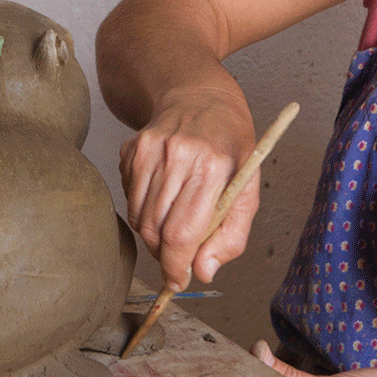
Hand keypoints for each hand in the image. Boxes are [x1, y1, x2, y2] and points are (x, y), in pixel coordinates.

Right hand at [117, 86, 257, 289]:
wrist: (200, 96)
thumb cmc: (230, 145)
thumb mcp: (248, 188)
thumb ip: (232, 235)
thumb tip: (204, 272)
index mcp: (210, 166)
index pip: (181, 232)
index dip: (177, 265)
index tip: (179, 280)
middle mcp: (175, 155)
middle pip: (154, 230)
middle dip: (165, 255)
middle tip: (180, 256)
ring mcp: (147, 150)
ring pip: (137, 218)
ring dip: (153, 236)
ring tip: (175, 224)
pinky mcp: (129, 150)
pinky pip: (129, 199)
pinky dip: (142, 211)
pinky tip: (163, 196)